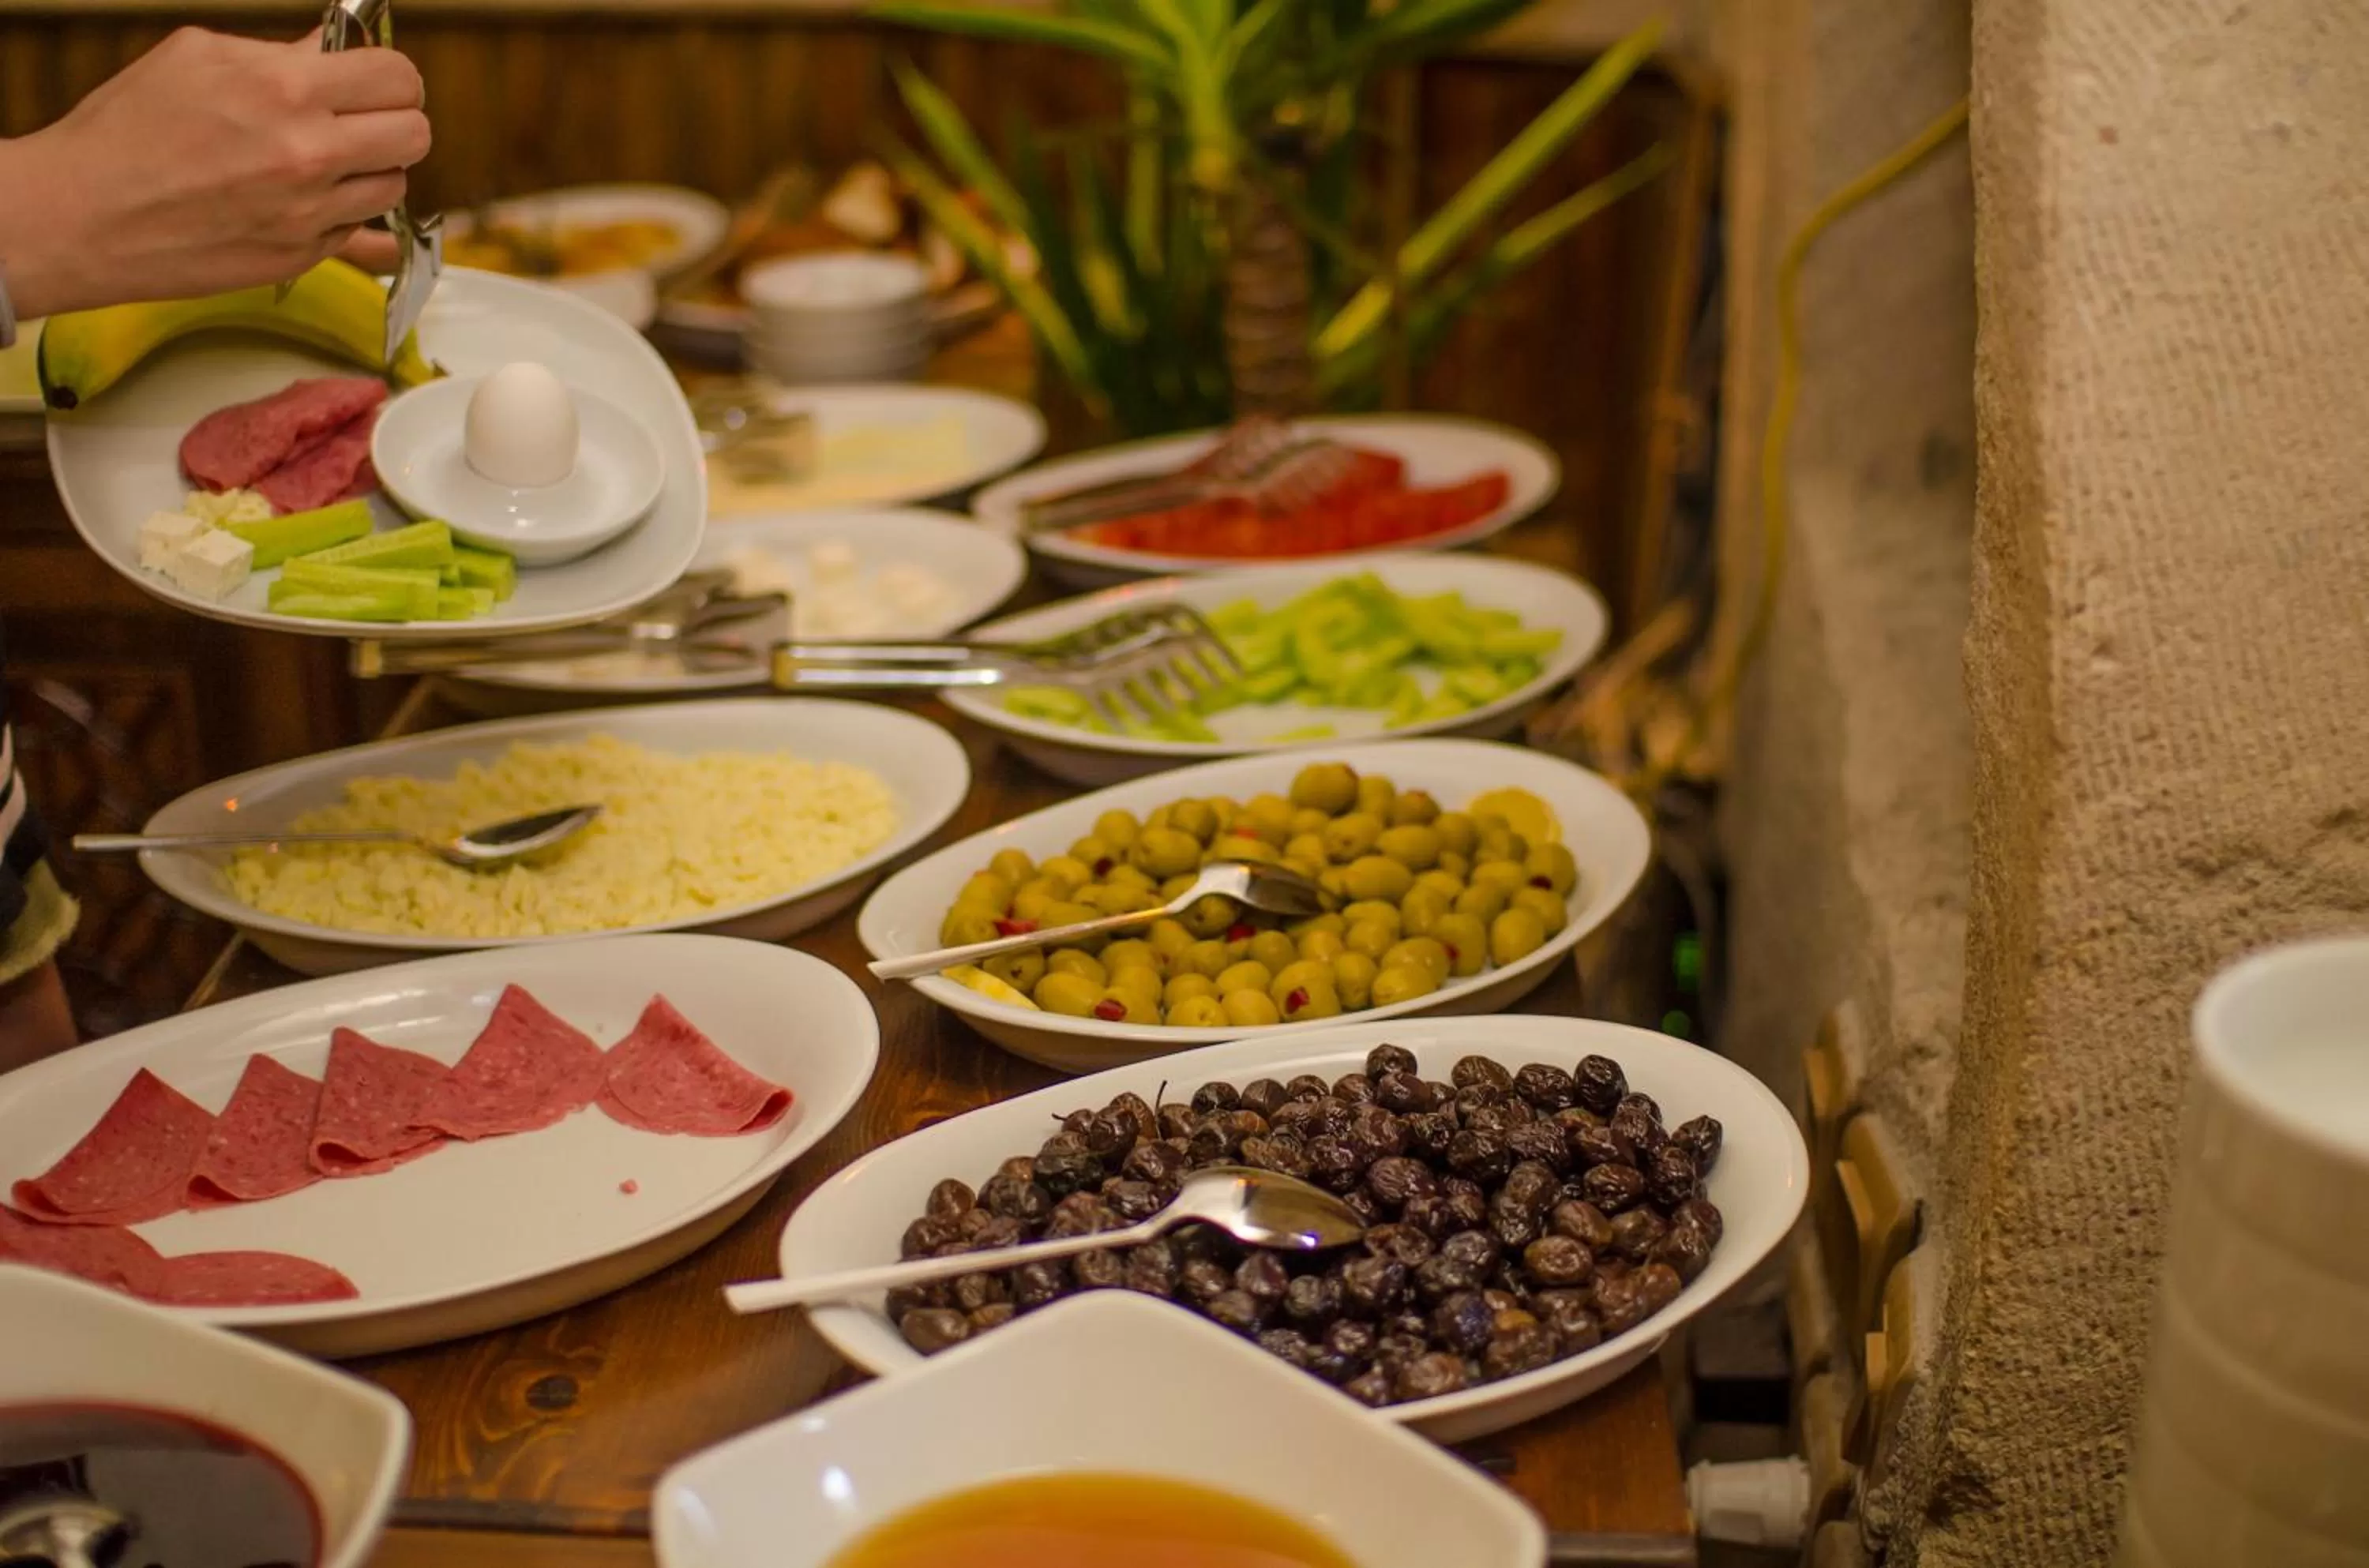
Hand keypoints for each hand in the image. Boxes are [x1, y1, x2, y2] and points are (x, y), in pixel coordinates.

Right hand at [0, 27, 430, 317]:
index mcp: (286, 89)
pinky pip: (360, 231)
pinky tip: (303, 199)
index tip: (374, 79)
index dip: (391, 75)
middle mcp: (310, 154)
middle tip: (361, 119)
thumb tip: (333, 49)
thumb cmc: (128, 127)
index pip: (398, 76)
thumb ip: (281, 53)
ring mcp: (311, 213)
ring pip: (395, 187)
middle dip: (394, 120)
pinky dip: (342, 213)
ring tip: (322, 160)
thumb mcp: (197, 57)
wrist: (83, 214)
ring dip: (369, 170)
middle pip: (416, 134)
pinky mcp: (303, 257)